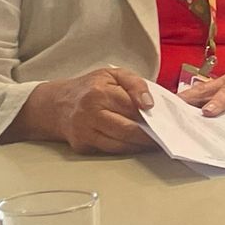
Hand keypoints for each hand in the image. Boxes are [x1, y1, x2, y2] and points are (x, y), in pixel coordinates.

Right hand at [3, 68, 154, 153]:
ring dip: (141, 145)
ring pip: (120, 143)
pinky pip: (110, 150)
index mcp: (99, 92)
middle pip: (127, 128)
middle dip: (149, 135)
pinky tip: (139, 145)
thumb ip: (136, 84)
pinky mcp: (82, 145)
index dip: (152, 115)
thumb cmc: (90, 87)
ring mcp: (84, 131)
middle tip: (166, 136)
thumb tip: (149, 103)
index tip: (167, 120)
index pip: (132, 106)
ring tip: (156, 142)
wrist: (56, 104)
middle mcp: (90, 112)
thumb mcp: (114, 75)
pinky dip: (128, 149)